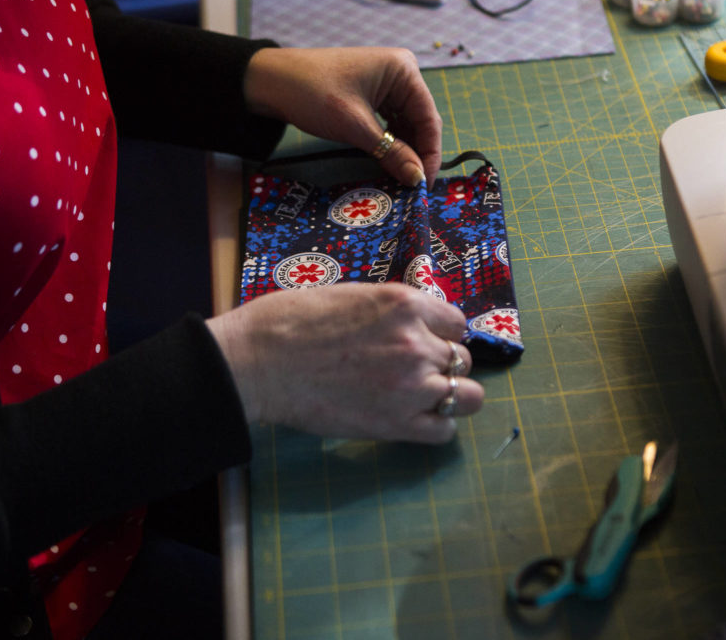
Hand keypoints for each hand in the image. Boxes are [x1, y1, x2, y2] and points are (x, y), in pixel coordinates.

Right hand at [206, 283, 481, 443]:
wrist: (258, 361)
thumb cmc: (292, 322)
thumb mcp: (354, 295)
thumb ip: (392, 312)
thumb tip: (413, 325)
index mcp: (404, 304)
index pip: (456, 323)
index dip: (440, 334)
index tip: (424, 342)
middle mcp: (417, 343)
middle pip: (462, 359)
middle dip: (442, 364)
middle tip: (415, 371)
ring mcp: (411, 386)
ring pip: (466, 397)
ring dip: (449, 397)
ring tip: (423, 399)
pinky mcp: (396, 424)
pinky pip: (444, 431)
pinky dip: (435, 427)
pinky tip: (414, 421)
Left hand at [243, 46, 442, 187]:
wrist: (271, 81)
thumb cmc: (312, 93)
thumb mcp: (354, 126)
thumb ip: (391, 153)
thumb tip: (418, 180)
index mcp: (403, 70)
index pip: (428, 118)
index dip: (430, 154)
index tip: (424, 184)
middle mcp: (402, 73)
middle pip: (420, 122)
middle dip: (417, 154)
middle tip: (414, 187)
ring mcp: (388, 83)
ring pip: (407, 125)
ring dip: (404, 151)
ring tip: (402, 178)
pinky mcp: (374, 95)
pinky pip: (392, 123)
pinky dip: (391, 143)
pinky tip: (389, 162)